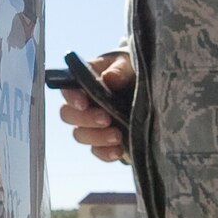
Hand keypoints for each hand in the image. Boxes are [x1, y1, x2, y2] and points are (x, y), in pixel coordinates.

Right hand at [59, 50, 133, 164]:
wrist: (149, 86)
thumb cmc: (131, 69)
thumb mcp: (128, 64)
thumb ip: (119, 70)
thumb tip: (108, 77)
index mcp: (83, 81)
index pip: (68, 89)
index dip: (72, 98)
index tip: (84, 103)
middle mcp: (83, 104)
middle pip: (68, 115)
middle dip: (85, 119)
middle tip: (106, 119)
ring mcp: (92, 124)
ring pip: (80, 135)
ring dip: (97, 137)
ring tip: (117, 135)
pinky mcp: (104, 141)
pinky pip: (97, 151)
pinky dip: (106, 153)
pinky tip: (118, 151)